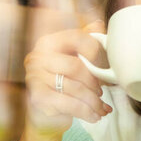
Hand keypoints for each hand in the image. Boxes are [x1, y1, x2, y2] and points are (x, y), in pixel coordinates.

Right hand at [23, 19, 112, 134]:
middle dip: (94, 82)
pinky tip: (93, 116)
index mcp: (48, 42)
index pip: (77, 38)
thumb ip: (83, 41)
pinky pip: (69, 104)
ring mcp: (35, 77)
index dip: (95, 51)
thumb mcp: (71, 59)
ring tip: (102, 108)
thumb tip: (98, 24)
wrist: (42, 114)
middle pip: (76, 66)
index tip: (105, 66)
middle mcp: (38, 56)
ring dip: (93, 101)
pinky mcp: (38, 97)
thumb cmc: (60, 82)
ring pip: (74, 88)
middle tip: (102, 92)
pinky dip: (85, 112)